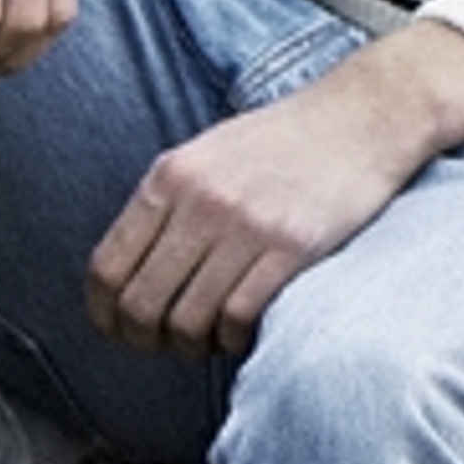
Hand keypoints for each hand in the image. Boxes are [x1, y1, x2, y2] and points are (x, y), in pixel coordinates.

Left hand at [87, 22, 463, 353]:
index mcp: (169, 178)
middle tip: (161, 346)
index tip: (114, 329)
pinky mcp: (292, 247)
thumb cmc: (281, 141)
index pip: (107, 266)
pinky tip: (240, 334)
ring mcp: (245, 226)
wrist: (361, 117)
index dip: (102, 312)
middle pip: (141, 302)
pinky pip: (239, 317)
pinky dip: (232, 339)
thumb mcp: (205, 155)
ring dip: (191, 345)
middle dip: (143, 338)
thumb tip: (129, 268)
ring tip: (205, 342)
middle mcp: (199, 202)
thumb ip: (167, 204)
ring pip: (188, 319)